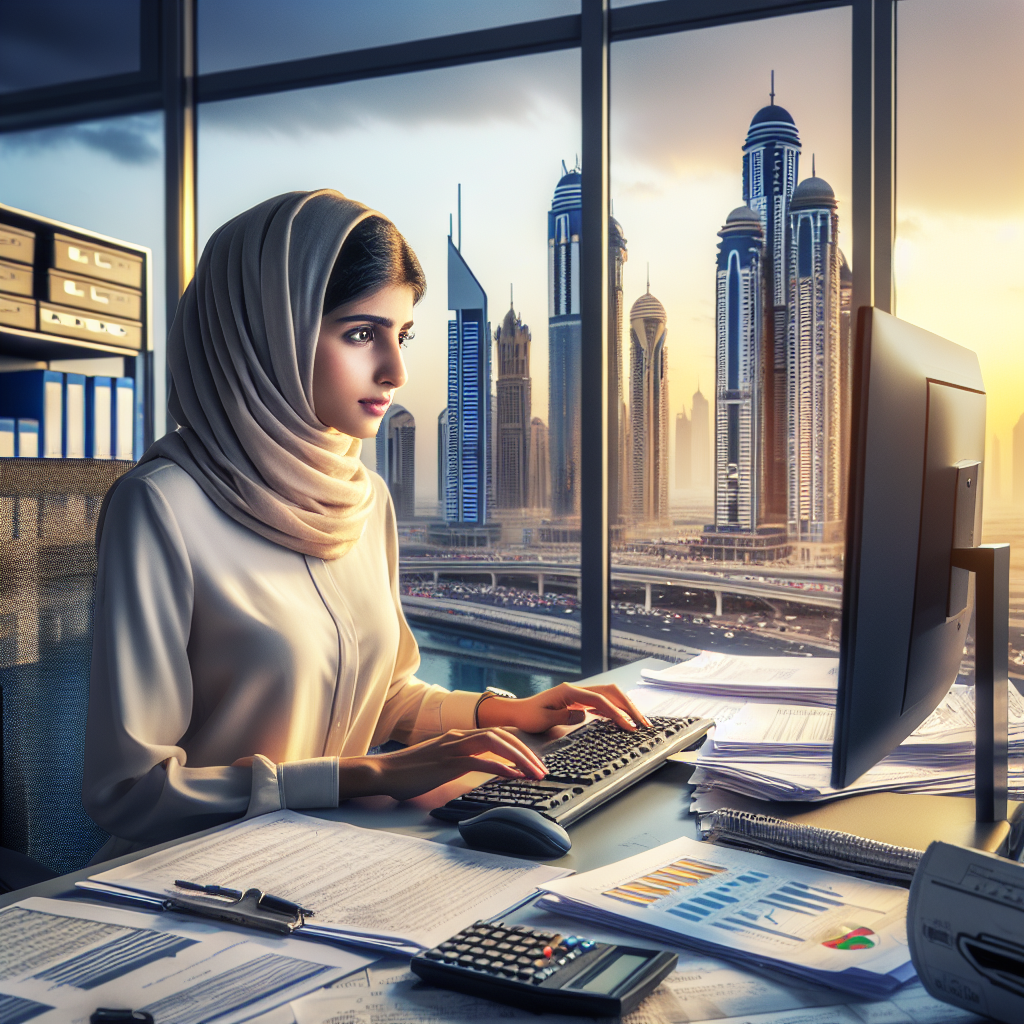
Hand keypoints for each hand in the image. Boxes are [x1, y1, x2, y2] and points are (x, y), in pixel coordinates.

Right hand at [337, 727, 547, 801]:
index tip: (533, 760)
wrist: (383, 772)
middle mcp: (458, 737)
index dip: (517, 745)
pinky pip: (481, 761)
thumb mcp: (439, 762)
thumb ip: (459, 761)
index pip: (496, 734)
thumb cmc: (409, 771)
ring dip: (520, 758)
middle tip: (542, 768)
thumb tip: (479, 768)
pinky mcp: (448, 762)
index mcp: (458, 736)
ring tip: (534, 773)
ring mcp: (453, 748)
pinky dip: (501, 767)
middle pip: (502, 735)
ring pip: (496, 744)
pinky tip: (514, 776)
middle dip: (526, 751)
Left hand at [476, 682, 651, 733]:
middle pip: (610, 692)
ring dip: (626, 707)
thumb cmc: (528, 717)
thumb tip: (584, 715)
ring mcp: (579, 694)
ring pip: (609, 695)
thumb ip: (563, 717)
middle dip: (629, 707)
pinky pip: (603, 702)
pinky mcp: (580, 701)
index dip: (616, 712)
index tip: (628, 726)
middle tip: (644, 724)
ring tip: (640, 723)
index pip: (599, 700)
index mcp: (569, 691)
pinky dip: (616, 710)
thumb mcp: (542, 720)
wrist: (518, 712)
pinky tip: (624, 720)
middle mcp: (577, 689)